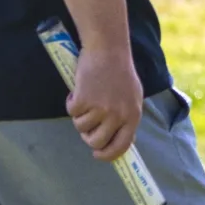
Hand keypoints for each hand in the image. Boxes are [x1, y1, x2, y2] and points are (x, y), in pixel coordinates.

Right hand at [67, 40, 143, 161]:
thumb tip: (118, 138)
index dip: (107, 154)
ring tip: (86, 98)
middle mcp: (118, 115)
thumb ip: (126, 117)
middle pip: (96, 142)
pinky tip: (79, 90)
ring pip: (81, 127)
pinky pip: (71, 112)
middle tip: (86, 125)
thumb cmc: (119, 72)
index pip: (121, 146)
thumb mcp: (131, 97)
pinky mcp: (84, 100)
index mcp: (133, 116)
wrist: (108, 50)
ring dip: (79, 116)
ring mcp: (101, 108)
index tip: (97, 154)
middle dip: (88, 136)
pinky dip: (71, 102)